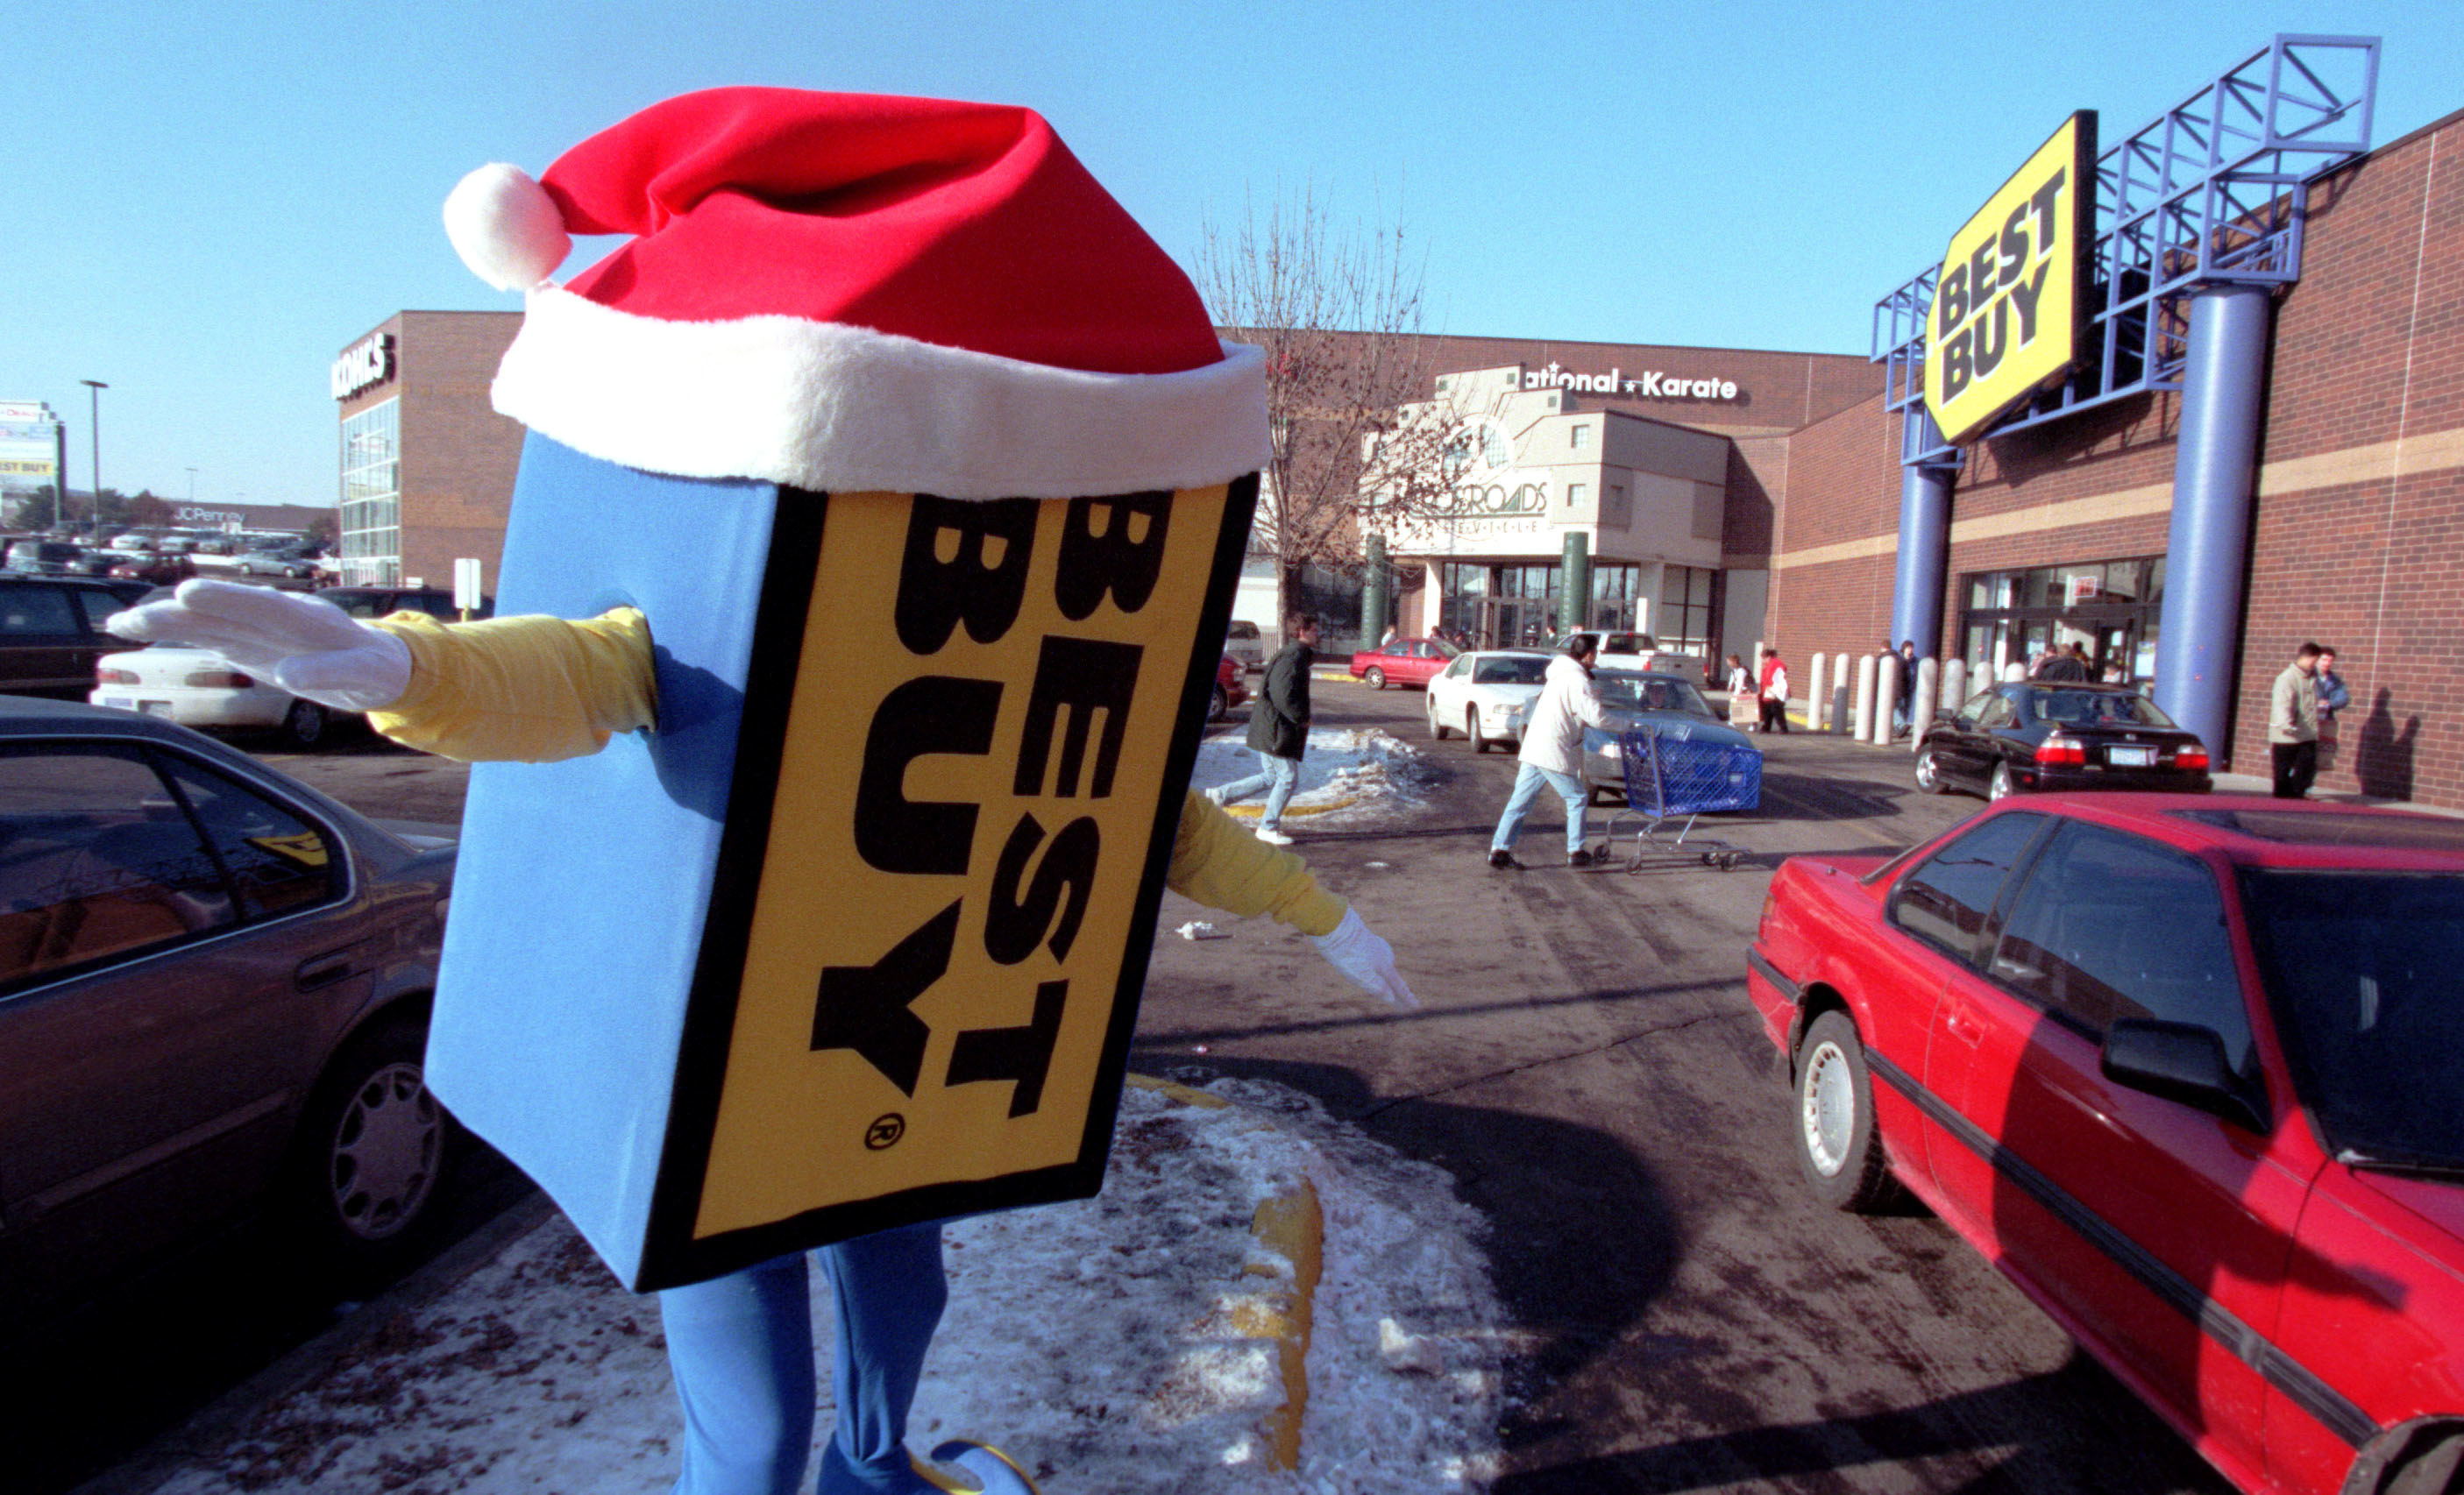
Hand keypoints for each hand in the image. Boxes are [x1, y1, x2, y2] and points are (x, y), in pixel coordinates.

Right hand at [109, 579, 413, 711]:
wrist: (372, 661)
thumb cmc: (372, 667)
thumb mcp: (366, 675)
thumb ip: (333, 672)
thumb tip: (291, 677)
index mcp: (310, 619)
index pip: (266, 607)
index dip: (227, 599)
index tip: (189, 595)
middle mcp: (275, 615)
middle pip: (227, 610)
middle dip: (187, 611)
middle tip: (146, 610)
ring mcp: (254, 625)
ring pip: (205, 620)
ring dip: (164, 621)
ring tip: (119, 623)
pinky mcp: (239, 639)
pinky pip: (198, 633)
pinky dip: (166, 630)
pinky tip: (125, 626)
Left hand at [1309, 906, 1419, 1009]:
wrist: (1337, 926)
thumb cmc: (1348, 954)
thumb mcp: (1361, 975)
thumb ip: (1377, 987)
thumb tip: (1391, 998)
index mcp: (1385, 966)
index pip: (1398, 986)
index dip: (1406, 998)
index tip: (1416, 1006)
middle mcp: (1385, 955)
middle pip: (1392, 976)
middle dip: (1396, 988)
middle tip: (1401, 1001)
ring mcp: (1377, 945)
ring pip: (1385, 964)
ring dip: (1387, 976)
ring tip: (1390, 984)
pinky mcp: (1367, 939)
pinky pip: (1377, 955)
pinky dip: (1379, 964)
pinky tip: (1375, 960)